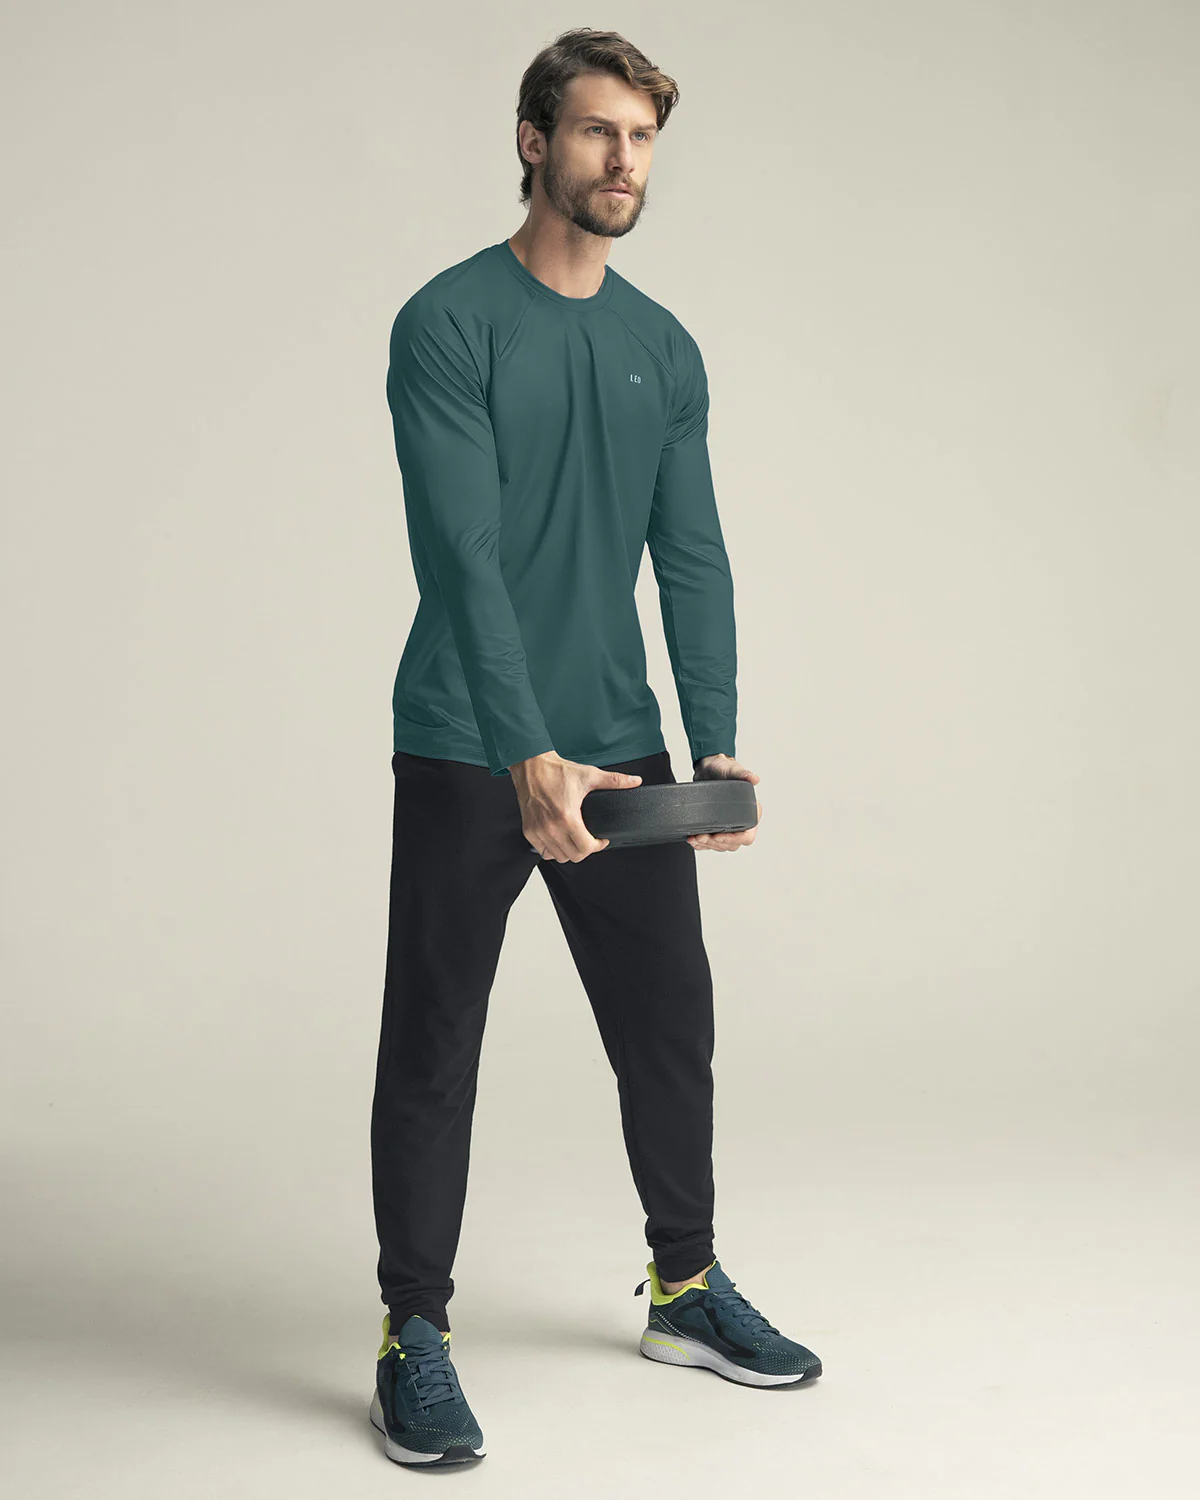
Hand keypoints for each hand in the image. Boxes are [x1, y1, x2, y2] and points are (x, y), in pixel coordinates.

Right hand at [511, 751, 641, 862]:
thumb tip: (635, 781)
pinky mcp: (528, 831)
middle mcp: (551, 827)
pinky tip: (560, 838)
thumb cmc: (556, 771)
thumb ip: (614, 780)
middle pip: (573, 856)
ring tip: (575, 839)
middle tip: (589, 839)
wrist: (531, 765)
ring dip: (569, 851)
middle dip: (585, 850)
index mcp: (567, 817)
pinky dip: (552, 849)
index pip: (586, 848)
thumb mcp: (589, 775)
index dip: (598, 846)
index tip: (601, 840)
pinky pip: (543, 852)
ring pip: (558, 857)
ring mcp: (538, 831)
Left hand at [687, 753, 762, 851]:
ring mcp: (728, 826)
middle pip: (732, 844)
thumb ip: (743, 774)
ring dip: (707, 845)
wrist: (708, 769)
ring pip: (720, 846)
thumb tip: (754, 779)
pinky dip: (701, 845)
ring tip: (695, 838)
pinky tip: (693, 841)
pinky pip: (710, 843)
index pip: (747, 836)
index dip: (734, 839)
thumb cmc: (724, 769)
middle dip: (716, 844)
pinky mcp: (715, 827)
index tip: (718, 836)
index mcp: (751, 813)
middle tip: (702, 836)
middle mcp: (741, 823)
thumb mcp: (733, 770)